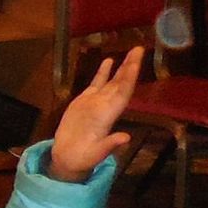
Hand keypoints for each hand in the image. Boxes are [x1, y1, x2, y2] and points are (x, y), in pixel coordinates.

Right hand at [48, 49, 139, 182]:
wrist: (69, 158)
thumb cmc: (83, 158)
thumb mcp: (96, 154)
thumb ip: (110, 145)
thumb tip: (125, 138)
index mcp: (110, 116)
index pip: (123, 92)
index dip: (129, 77)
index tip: (136, 62)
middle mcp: (106, 106)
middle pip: (121, 83)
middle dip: (130, 66)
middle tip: (138, 48)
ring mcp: (96, 103)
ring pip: (112, 81)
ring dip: (121, 66)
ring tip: (130, 51)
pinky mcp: (84, 102)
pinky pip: (96, 84)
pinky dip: (102, 72)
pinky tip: (108, 60)